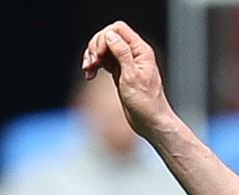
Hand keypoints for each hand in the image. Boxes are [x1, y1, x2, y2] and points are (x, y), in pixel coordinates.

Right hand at [81, 21, 174, 137]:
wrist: (150, 122)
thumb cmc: (146, 103)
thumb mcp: (132, 76)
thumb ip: (122, 53)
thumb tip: (110, 35)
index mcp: (140, 51)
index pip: (118, 29)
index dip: (104, 37)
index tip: (98, 54)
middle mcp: (134, 54)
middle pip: (108, 37)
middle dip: (96, 47)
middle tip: (91, 63)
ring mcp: (126, 63)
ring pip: (104, 49)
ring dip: (92, 56)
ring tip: (88, 70)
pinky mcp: (120, 73)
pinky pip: (104, 61)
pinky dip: (95, 65)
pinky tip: (90, 75)